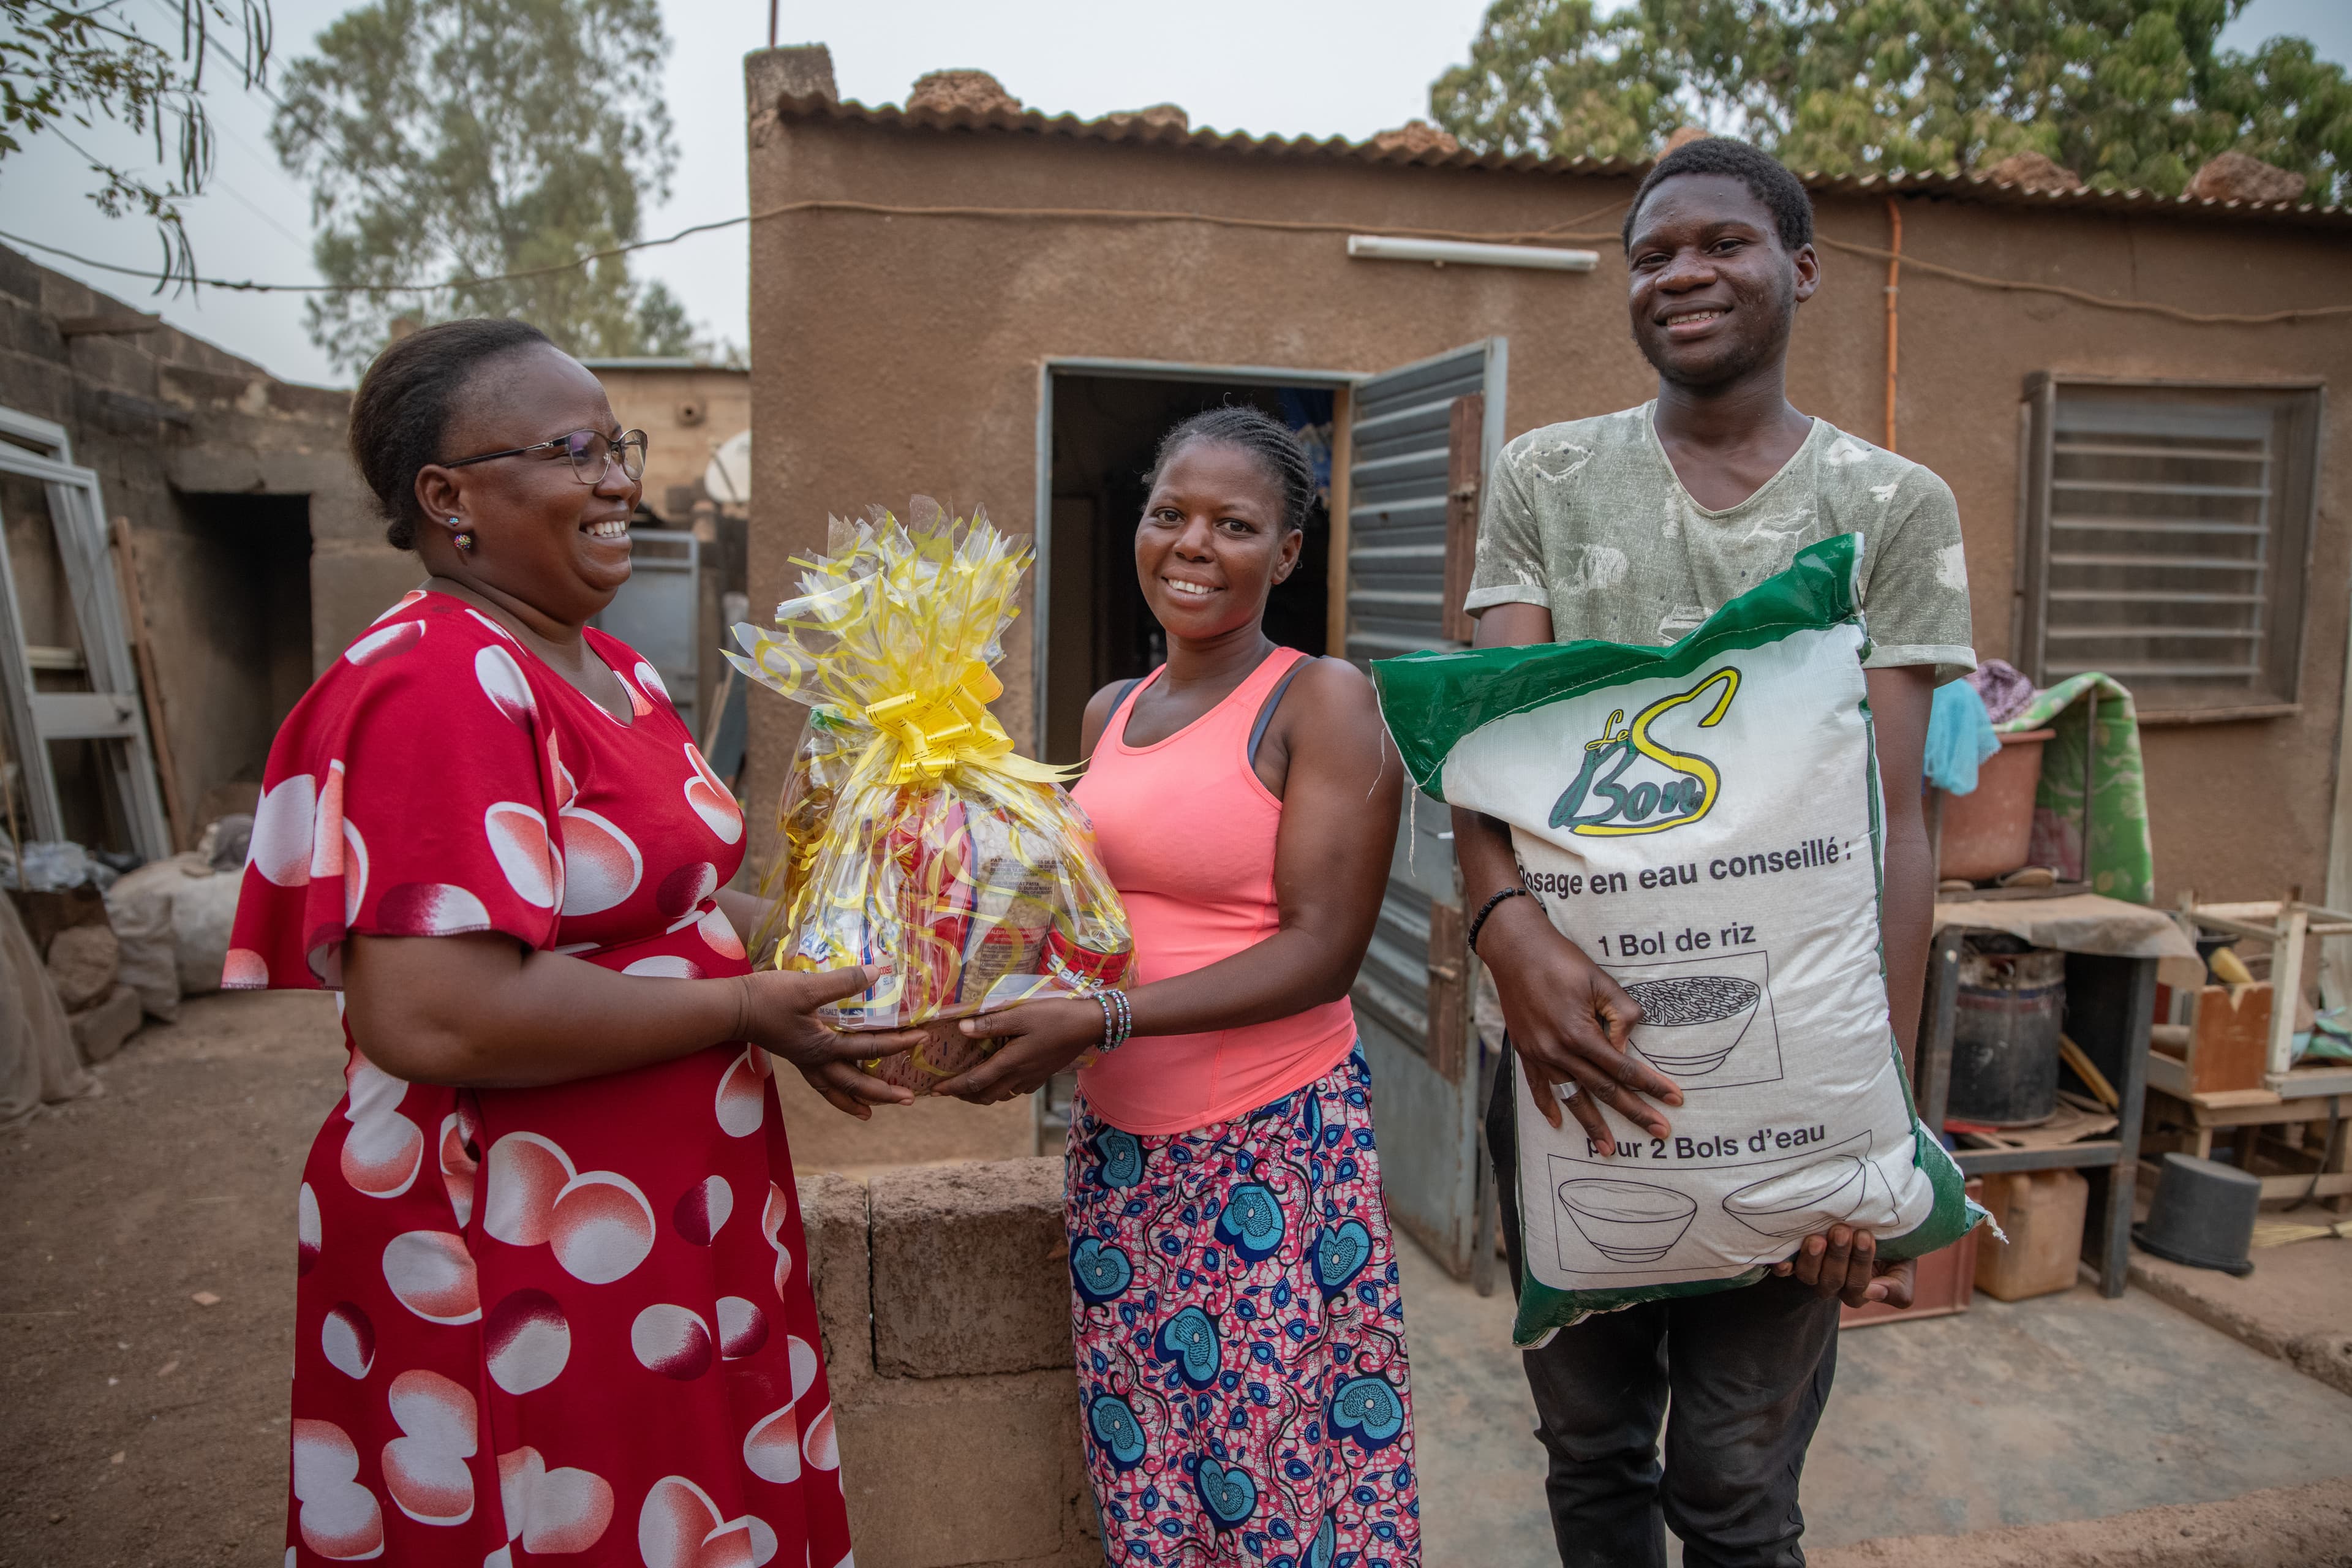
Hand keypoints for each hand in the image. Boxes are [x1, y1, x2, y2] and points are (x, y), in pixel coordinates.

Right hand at [738, 965, 923, 1118]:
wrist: (732, 1008)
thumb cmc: (768, 998)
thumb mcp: (806, 987)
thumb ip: (842, 982)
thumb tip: (877, 973)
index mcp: (824, 1046)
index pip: (871, 1049)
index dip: (899, 1043)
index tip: (923, 1037)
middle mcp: (817, 1060)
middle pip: (857, 1083)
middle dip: (884, 1092)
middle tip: (910, 1099)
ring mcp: (805, 1062)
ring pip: (836, 1089)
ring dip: (857, 1100)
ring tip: (874, 1112)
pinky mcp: (796, 1056)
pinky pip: (819, 1082)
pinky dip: (833, 1093)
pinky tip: (839, 1094)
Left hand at [933, 997, 1106, 1104]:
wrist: (1090, 1025)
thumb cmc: (1055, 1016)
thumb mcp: (1021, 1014)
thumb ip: (991, 1023)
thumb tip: (962, 1029)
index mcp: (1010, 1062)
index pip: (974, 1081)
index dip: (952, 1087)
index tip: (934, 1090)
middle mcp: (1019, 1076)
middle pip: (985, 1095)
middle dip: (963, 1095)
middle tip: (948, 1088)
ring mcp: (1032, 1078)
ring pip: (1000, 1095)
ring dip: (981, 1094)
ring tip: (969, 1085)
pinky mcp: (1042, 1075)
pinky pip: (1016, 1090)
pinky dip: (1001, 1089)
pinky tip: (1000, 1077)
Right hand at [1480, 900, 1680, 1149]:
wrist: (1515, 948)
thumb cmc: (1561, 960)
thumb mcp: (1601, 981)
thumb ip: (1622, 1014)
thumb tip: (1627, 1044)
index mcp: (1580, 1034)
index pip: (1624, 1069)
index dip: (1652, 1085)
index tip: (1675, 1099)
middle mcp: (1558, 1051)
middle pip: (1603, 1090)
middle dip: (1634, 1113)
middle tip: (1659, 1132)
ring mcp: (1539, 1054)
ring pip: (1571, 1097)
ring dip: (1591, 1125)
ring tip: (1608, 1149)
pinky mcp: (1525, 1050)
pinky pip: (1538, 1086)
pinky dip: (1548, 1106)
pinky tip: (1559, 1124)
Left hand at [1772, 1225, 1915, 1308]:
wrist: (1875, 1224)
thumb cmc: (1893, 1247)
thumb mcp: (1904, 1267)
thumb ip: (1898, 1289)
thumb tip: (1874, 1292)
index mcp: (1860, 1291)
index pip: (1859, 1286)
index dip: (1860, 1262)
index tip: (1864, 1235)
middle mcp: (1834, 1284)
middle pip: (1832, 1280)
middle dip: (1838, 1255)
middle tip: (1842, 1231)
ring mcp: (1814, 1273)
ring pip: (1809, 1276)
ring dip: (1813, 1257)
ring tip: (1818, 1237)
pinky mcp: (1795, 1262)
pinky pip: (1786, 1271)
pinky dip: (1783, 1266)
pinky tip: (1783, 1259)